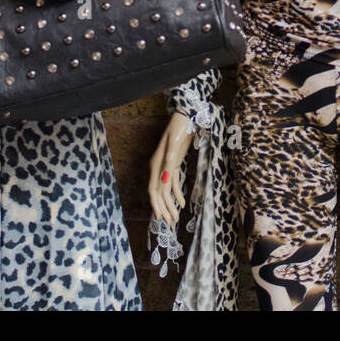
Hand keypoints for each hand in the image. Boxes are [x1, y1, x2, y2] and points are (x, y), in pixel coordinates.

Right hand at [148, 111, 191, 226]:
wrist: (186, 117)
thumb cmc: (179, 129)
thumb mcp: (174, 146)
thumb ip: (169, 164)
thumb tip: (164, 183)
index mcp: (156, 164)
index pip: (154, 190)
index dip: (156, 205)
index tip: (161, 218)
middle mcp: (159, 167)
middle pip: (159, 193)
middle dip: (164, 208)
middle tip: (171, 223)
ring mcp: (166, 165)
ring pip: (166, 190)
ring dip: (171, 204)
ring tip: (176, 218)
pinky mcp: (174, 163)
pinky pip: (174, 182)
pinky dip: (177, 193)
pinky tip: (182, 203)